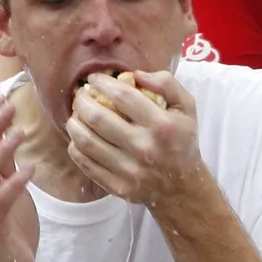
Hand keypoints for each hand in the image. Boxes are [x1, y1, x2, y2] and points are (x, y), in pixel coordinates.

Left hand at [66, 70, 203, 207]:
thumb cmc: (182, 142)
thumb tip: (136, 75)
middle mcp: (145, 148)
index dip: (102, 83)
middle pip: (98, 118)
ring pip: (86, 142)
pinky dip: (76, 147)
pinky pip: (86, 164)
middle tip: (80, 97)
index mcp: (162, 126)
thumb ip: (167, 84)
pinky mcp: (119, 187)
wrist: (183, 187)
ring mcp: (130, 171)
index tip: (94, 79)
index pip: (122, 96)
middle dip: (82, 101)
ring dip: (74, 124)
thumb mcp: (186, 108)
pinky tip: (78, 138)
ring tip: (75, 116)